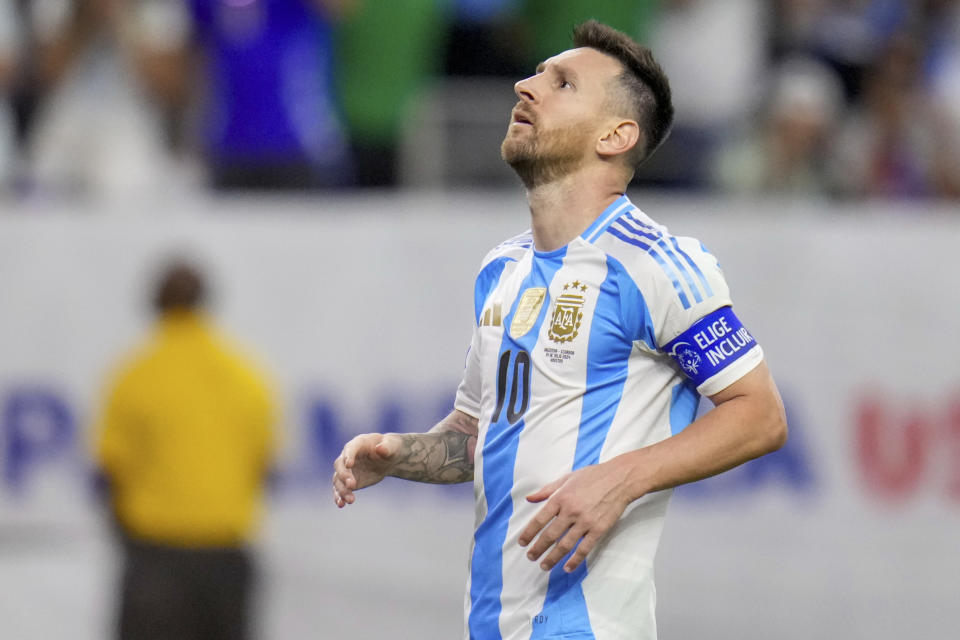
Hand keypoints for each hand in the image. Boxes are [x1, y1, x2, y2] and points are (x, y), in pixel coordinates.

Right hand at [332, 433, 402, 507]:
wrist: (388, 459)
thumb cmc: (390, 448)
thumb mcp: (392, 446)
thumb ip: (387, 447)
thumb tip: (380, 449)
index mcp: (358, 443)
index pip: (350, 449)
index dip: (348, 456)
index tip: (349, 465)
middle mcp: (347, 456)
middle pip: (340, 465)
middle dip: (344, 475)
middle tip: (352, 485)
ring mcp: (346, 470)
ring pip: (338, 479)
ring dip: (342, 490)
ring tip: (350, 500)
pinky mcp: (348, 481)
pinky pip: (340, 489)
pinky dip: (339, 496)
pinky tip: (341, 504)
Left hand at [517, 462, 631, 572]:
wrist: (620, 479)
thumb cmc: (592, 476)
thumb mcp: (567, 478)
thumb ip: (547, 490)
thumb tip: (529, 498)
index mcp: (561, 498)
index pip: (539, 519)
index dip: (529, 533)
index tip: (522, 543)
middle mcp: (570, 511)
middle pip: (550, 535)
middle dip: (538, 548)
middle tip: (530, 557)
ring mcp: (585, 522)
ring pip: (565, 545)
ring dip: (552, 558)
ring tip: (544, 566)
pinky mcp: (599, 529)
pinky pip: (584, 549)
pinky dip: (575, 560)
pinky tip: (567, 568)